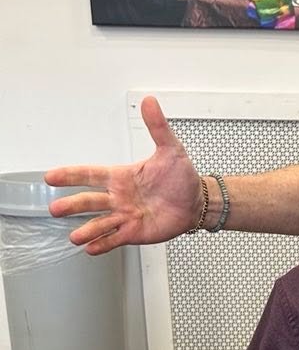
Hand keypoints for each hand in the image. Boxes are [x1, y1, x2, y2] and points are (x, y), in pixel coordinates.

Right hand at [44, 96, 203, 254]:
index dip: (70, 175)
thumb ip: (157, 127)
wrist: (197, 202)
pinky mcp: (134, 232)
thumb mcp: (170, 150)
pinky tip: (90, 248)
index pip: (90, 175)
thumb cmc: (181, 177)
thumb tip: (150, 101)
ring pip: (100, 223)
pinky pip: (115, 238)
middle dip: (72, 205)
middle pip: (89, 201)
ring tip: (74, 236)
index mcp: (121, 177)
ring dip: (86, 229)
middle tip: (55, 208)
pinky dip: (103, 243)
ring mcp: (124, 216)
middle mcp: (118, 197)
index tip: (51, 177)